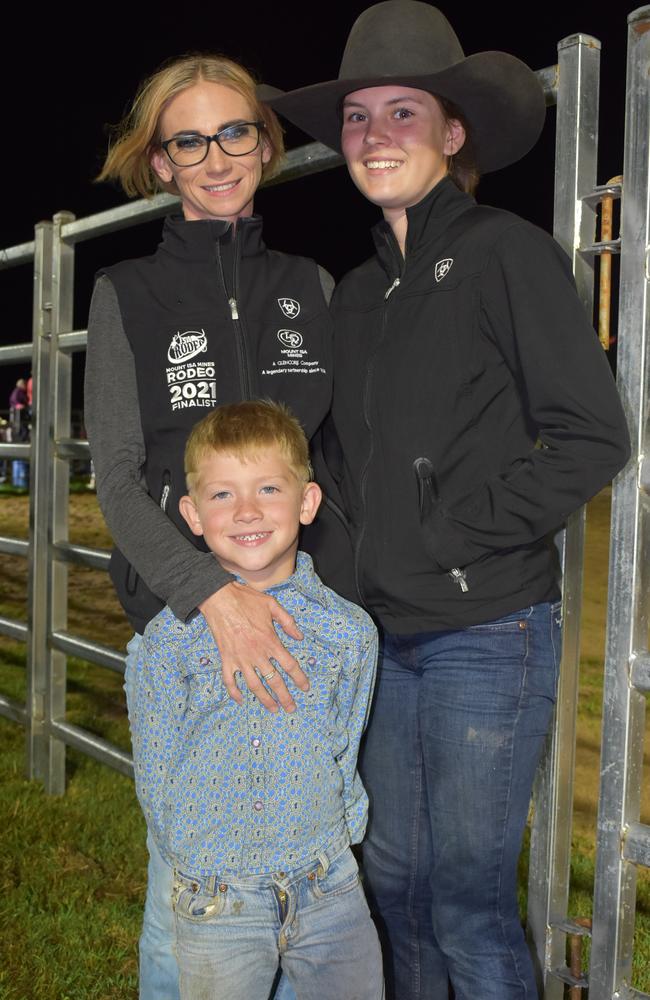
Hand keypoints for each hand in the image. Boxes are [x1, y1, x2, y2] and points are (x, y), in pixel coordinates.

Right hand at [199, 582, 308, 712]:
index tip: (305, 688)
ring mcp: (240, 659)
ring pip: (255, 685)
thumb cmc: (246, 600)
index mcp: (270, 641)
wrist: (219, 599)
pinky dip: (234, 692)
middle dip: (284, 697)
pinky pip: (230, 681)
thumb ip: (288, 622)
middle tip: (291, 708)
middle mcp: (257, 654)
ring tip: (273, 709)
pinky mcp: (226, 659)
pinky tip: (240, 700)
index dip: (299, 678)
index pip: (289, 665)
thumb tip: (299, 637)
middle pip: (274, 681)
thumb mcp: (272, 605)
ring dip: (265, 700)